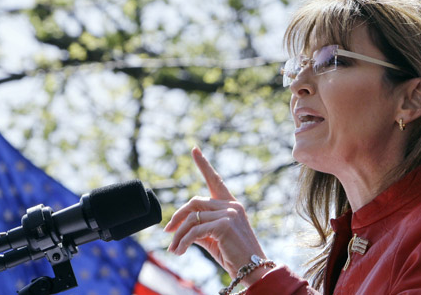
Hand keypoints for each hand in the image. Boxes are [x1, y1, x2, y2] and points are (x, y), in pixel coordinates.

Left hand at [164, 147, 269, 283]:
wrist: (253, 270)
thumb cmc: (234, 257)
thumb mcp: (214, 238)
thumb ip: (200, 228)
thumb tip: (178, 227)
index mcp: (231, 205)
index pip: (215, 180)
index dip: (204, 164)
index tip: (194, 149)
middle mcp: (231, 205)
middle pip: (194, 202)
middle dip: (177, 217)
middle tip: (167, 232)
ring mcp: (229, 213)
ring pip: (191, 218)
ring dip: (178, 234)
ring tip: (173, 249)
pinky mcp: (224, 225)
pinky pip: (194, 231)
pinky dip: (183, 241)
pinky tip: (179, 251)